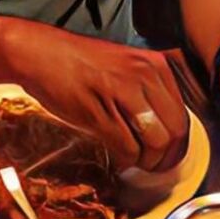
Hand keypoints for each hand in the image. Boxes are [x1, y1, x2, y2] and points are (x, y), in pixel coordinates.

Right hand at [9, 24, 188, 172]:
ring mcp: (121, 92)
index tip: (166, 154)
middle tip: (152, 166)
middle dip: (165, 156)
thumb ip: (147, 90)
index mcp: (154, 65)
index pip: (182, 114)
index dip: (176, 143)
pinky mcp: (98, 110)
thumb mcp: (124, 65)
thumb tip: (164, 127)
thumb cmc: (77, 62)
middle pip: (174, 131)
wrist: (37, 52)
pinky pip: (126, 146)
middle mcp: (143, 75)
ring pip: (155, 141)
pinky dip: (125, 160)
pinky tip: (116, 157)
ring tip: (135, 163)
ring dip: (147, 161)